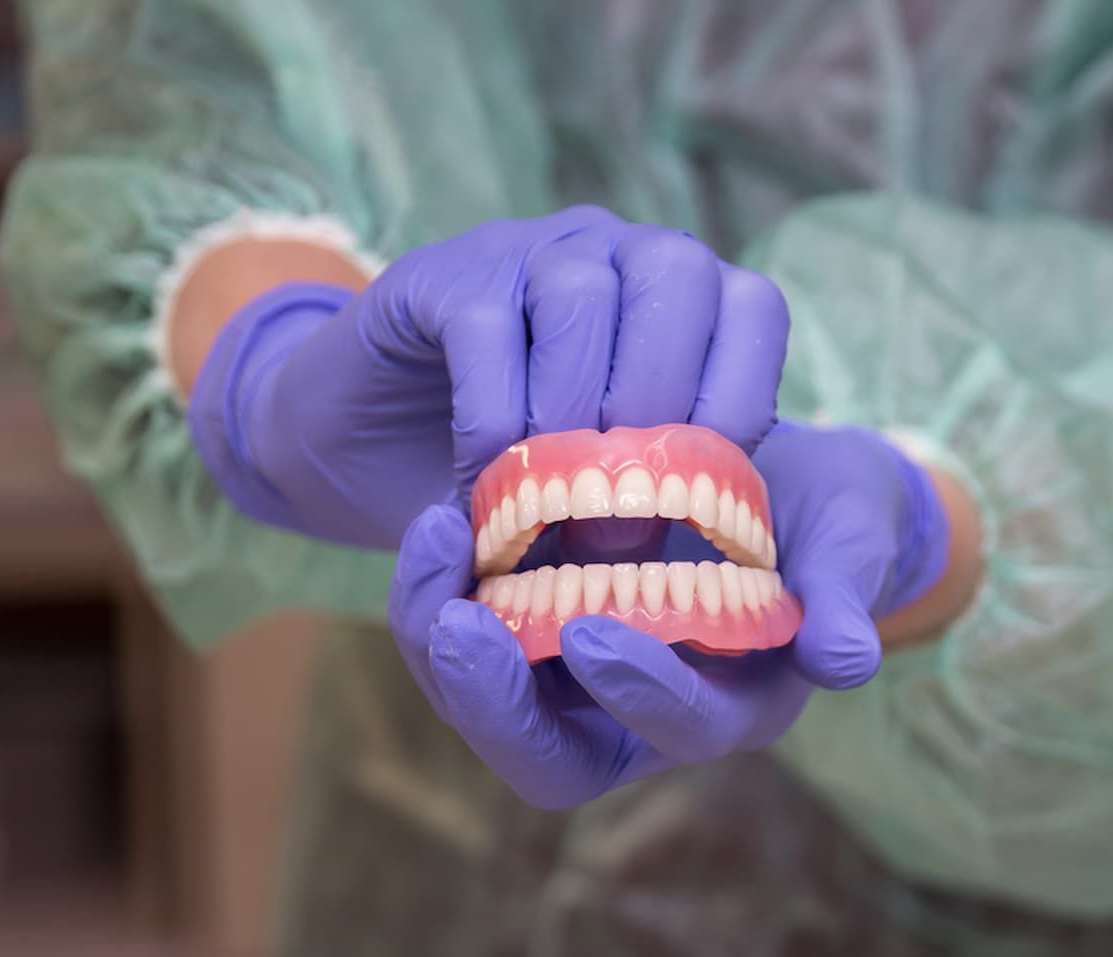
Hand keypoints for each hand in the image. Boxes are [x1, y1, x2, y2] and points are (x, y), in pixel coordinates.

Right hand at [188, 206, 788, 546]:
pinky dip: (493, 419)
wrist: (362, 447)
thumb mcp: (603, 491)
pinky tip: (481, 479)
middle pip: (675, 277)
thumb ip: (660, 496)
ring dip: (572, 413)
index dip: (738, 399)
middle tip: (621, 510)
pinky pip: (484, 328)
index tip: (700, 494)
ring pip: (581, 295)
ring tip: (551, 498)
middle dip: (657, 405)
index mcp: (676, 298)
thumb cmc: (509, 476)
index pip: (750, 307)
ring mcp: (525, 250)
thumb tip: (717, 551)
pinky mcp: (441, 275)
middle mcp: (612, 251)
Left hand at [388, 422, 949, 808]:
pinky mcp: (534, 622)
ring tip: (434, 538)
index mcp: (730, 704)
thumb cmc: (830, 520)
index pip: (678, 729)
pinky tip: (441, 517)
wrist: (784, 484)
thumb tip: (847, 659)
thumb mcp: (850, 545)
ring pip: (489, 698)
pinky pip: (470, 631)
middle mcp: (642, 711)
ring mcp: (579, 675)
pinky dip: (447, 585)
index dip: (637, 693)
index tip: (592, 631)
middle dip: (493, 702)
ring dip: (443, 634)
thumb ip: (846, 595)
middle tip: (456, 625)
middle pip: (548, 754)